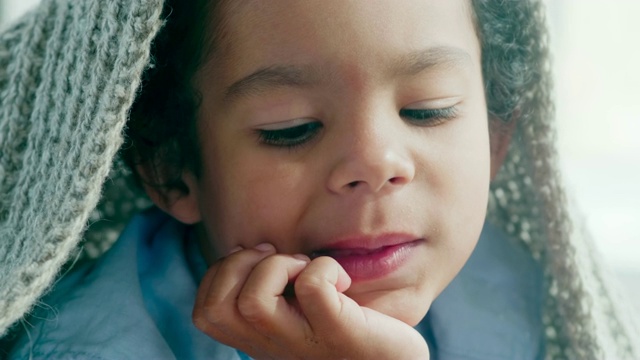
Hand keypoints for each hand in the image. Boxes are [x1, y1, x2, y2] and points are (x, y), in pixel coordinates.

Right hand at [192, 243, 429, 358]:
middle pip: (215, 308)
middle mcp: (273, 348)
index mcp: (260, 342)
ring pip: (253, 301)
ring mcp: (304, 343)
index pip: (204, 313)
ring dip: (277, 265)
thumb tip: (249, 248)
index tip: (258, 262)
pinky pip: (312, 288)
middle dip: (239, 265)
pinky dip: (323, 267)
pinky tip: (341, 280)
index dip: (220, 274)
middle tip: (281, 262)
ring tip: (306, 268)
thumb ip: (271, 294)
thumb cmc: (349, 334)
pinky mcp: (340, 333)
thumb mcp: (298, 316)